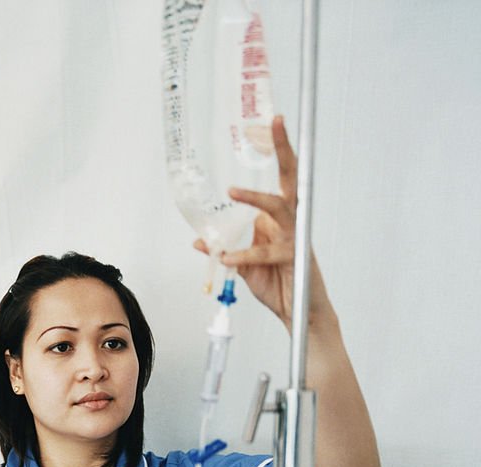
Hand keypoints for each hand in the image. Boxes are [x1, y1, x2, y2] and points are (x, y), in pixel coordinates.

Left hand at [194, 116, 335, 331]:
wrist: (298, 314)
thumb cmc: (278, 285)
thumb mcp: (245, 265)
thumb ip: (227, 249)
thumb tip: (200, 241)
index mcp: (279, 219)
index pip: (279, 179)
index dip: (278, 151)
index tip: (272, 122)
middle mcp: (291, 222)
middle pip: (291, 178)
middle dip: (283, 149)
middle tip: (275, 122)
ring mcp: (294, 238)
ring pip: (280, 208)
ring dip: (256, 198)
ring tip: (233, 190)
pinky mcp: (293, 259)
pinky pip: (265, 253)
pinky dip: (243, 255)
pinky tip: (225, 257)